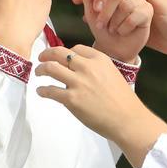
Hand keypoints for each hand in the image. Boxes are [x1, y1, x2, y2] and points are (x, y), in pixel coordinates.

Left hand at [36, 45, 166, 167]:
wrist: (128, 118)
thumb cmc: (123, 100)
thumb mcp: (113, 74)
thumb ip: (96, 69)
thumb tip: (80, 72)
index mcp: (99, 59)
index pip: (76, 48)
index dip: (66, 52)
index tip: (61, 57)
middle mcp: (87, 67)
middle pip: (59, 53)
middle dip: (47, 54)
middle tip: (42, 58)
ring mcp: (78, 83)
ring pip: (51, 68)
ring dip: (41, 69)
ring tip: (39, 72)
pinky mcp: (72, 99)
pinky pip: (50, 91)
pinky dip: (43, 90)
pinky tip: (41, 91)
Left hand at [79, 0, 152, 62]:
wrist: (113, 47)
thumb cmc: (102, 27)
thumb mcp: (91, 12)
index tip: (95, 9)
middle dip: (106, 11)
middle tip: (100, 24)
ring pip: (126, 5)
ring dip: (115, 22)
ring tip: (112, 29)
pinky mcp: (148, 10)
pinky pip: (135, 16)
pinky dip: (124, 28)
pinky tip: (123, 31)